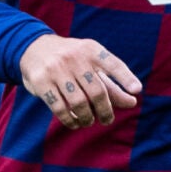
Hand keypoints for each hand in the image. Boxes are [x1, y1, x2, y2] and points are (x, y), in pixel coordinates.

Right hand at [19, 35, 141, 128]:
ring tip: (89, 122)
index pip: (112, 63)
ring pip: (79, 102)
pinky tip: (74, 123)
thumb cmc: (71, 60)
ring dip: (87, 118)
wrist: (33, 48)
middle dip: (105, 110)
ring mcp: (56, 69)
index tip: (137, 90)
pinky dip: (70, 120)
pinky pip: (59, 108)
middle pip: (97, 90)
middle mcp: (74, 57)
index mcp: (90, 50)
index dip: (126, 77)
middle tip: (107, 120)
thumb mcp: (91, 65)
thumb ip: (111, 83)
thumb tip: (132, 101)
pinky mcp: (40, 82)